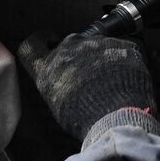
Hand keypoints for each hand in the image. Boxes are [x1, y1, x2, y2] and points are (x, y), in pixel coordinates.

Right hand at [17, 32, 157, 140]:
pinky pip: (124, 48)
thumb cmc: (84, 117)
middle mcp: (69, 48)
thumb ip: (57, 85)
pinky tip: (128, 79)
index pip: (31, 47)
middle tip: (92, 75)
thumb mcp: (58, 105)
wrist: (115, 116)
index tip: (51, 44)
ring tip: (113, 82)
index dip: (42, 44)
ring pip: (100, 44)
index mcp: (48, 65)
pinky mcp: (121, 44)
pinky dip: (127, 60)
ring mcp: (96, 43)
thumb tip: (65, 83)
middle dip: (82, 55)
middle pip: (72, 43)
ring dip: (105, 58)